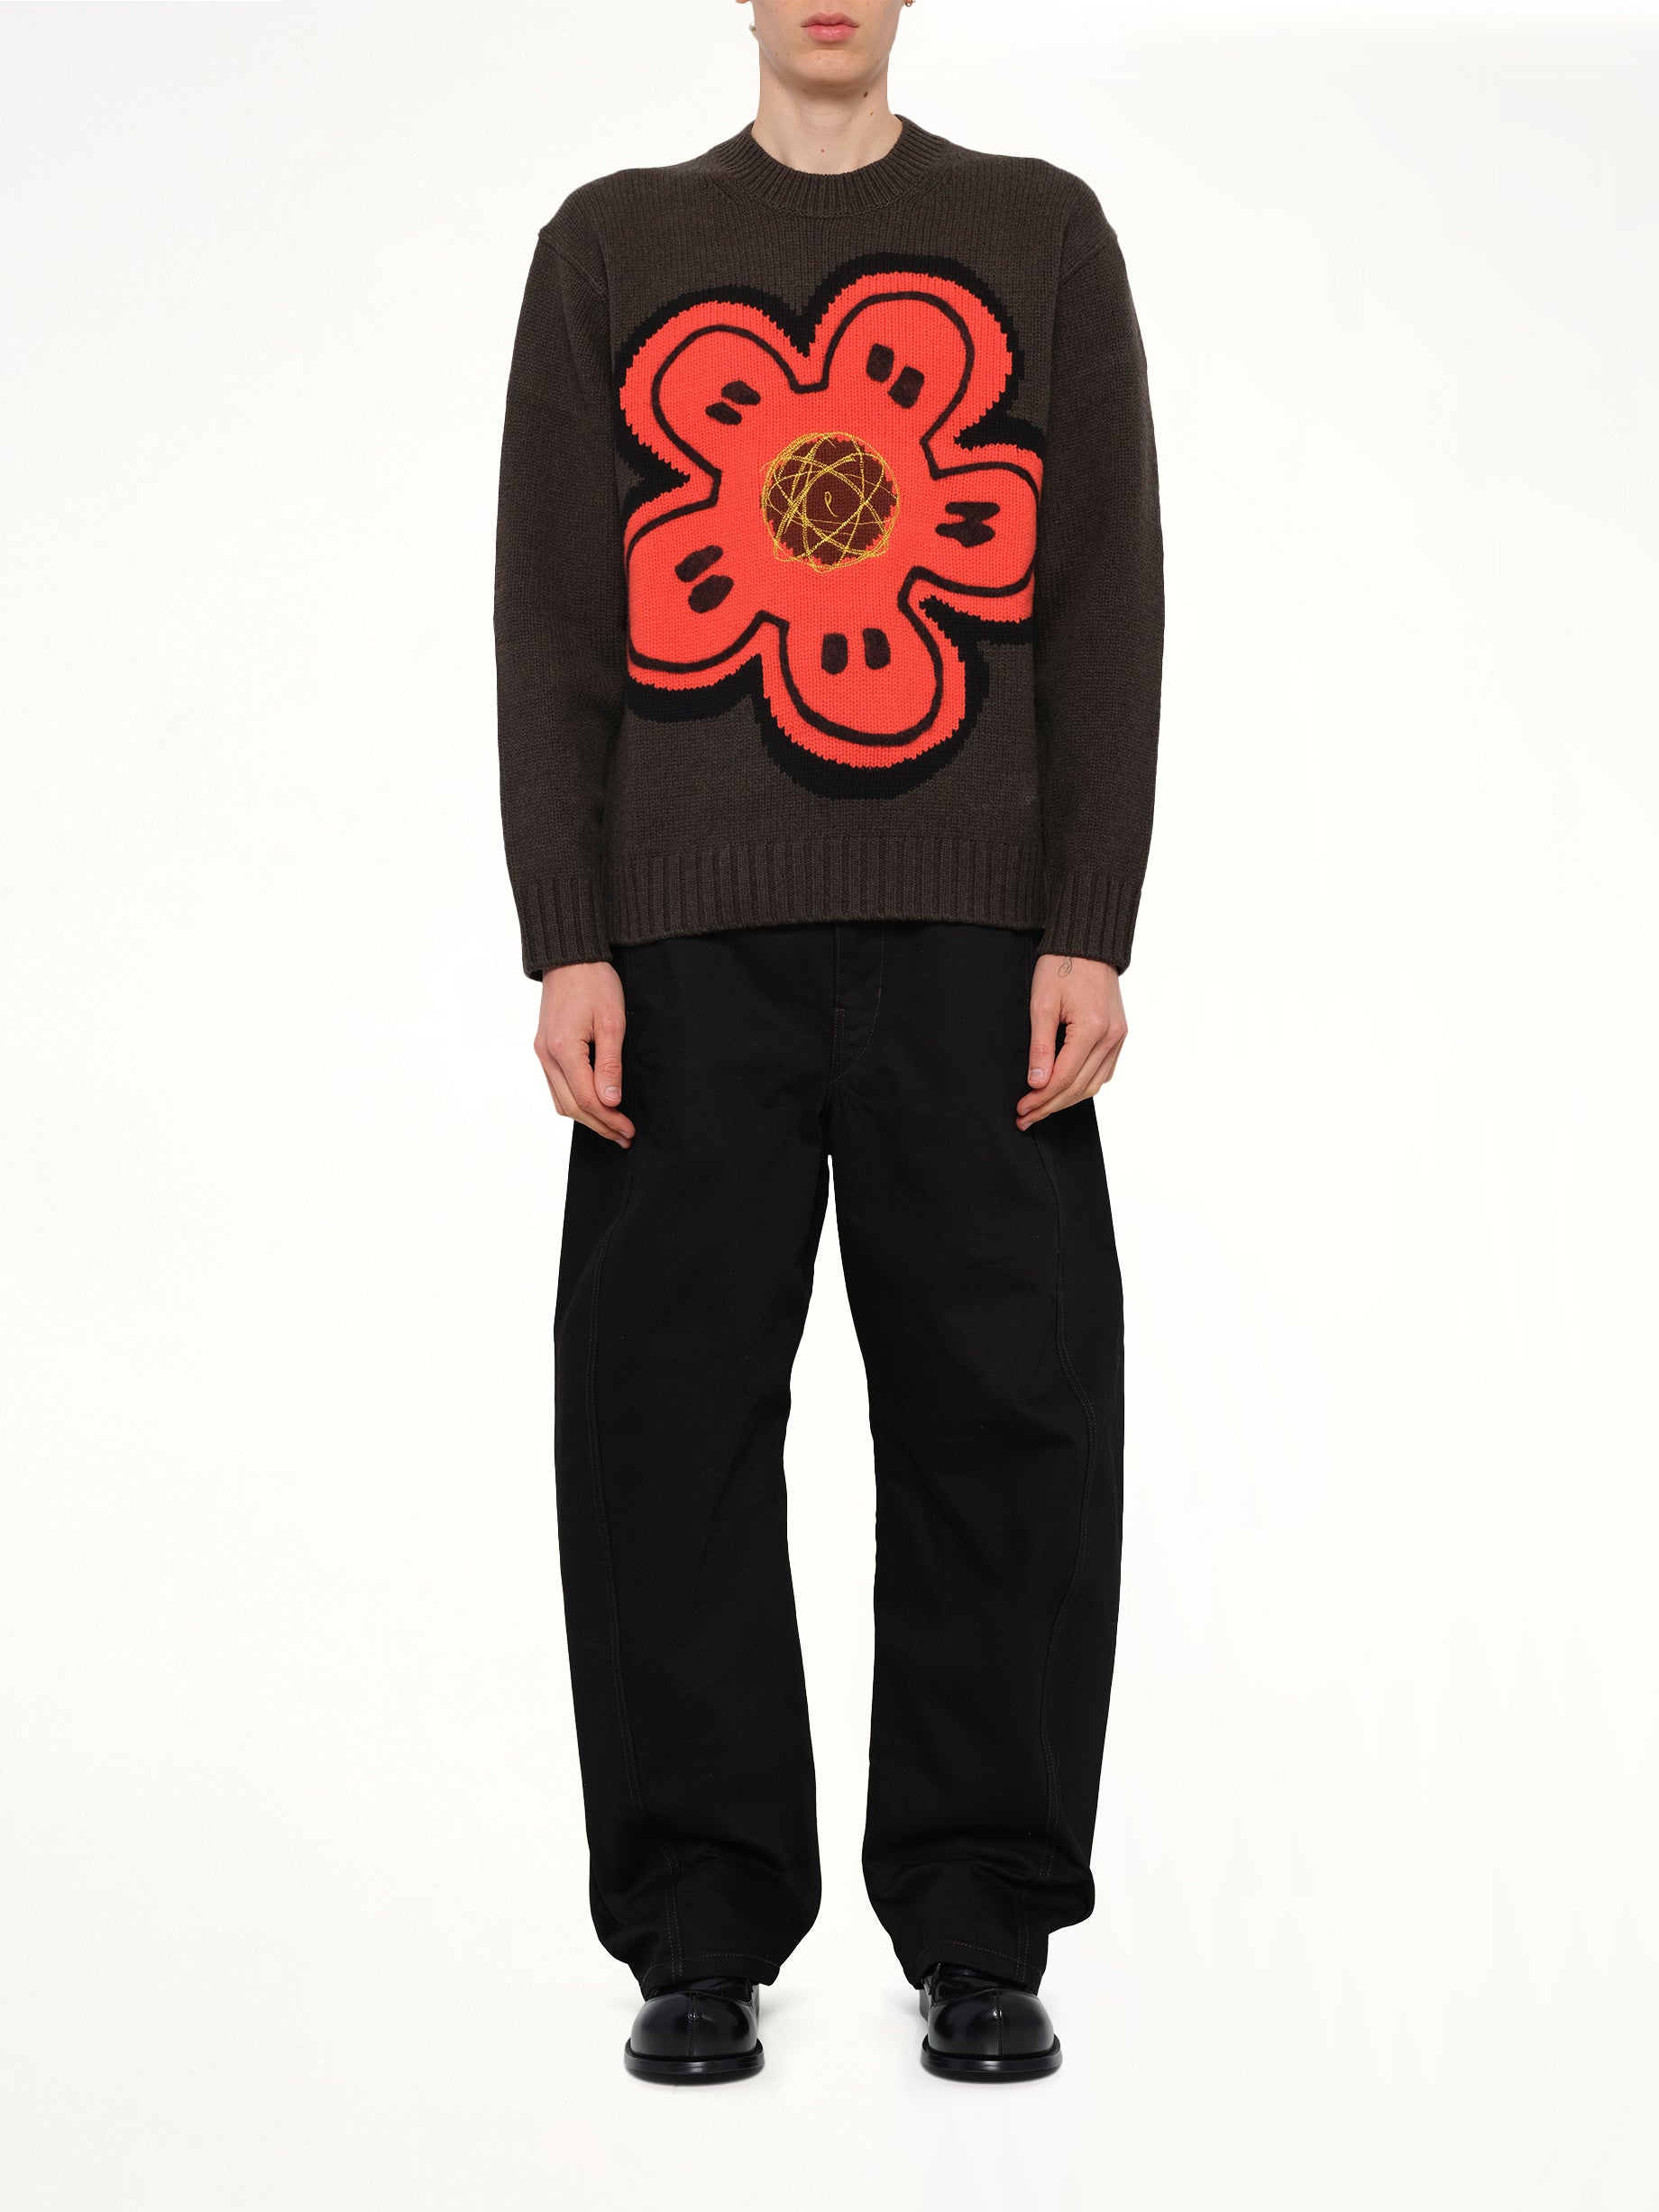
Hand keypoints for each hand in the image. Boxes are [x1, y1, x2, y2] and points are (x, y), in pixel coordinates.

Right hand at [533, 961, 633, 1146]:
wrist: (570, 958)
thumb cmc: (594, 983)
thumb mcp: (612, 1022)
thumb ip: (610, 1065)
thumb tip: (610, 1102)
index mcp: (562, 1049)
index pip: (586, 1098)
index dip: (609, 1119)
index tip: (629, 1129)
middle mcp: (546, 1055)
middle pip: (571, 1106)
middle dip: (600, 1125)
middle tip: (625, 1137)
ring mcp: (542, 1053)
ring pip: (561, 1100)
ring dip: (587, 1118)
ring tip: (613, 1127)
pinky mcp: (544, 1049)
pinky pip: (557, 1087)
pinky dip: (575, 1102)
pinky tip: (594, 1106)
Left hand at [1018, 954, 1127, 1129]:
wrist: (1088, 945)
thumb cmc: (1061, 967)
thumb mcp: (1041, 1004)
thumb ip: (1040, 1046)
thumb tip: (1037, 1083)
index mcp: (1092, 1029)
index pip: (1064, 1078)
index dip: (1041, 1099)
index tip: (1021, 1108)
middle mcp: (1111, 1037)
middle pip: (1079, 1088)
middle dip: (1050, 1107)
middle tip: (1025, 1118)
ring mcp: (1119, 1037)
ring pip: (1094, 1085)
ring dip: (1066, 1101)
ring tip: (1040, 1110)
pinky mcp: (1119, 1035)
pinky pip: (1104, 1072)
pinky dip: (1083, 1086)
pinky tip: (1063, 1092)